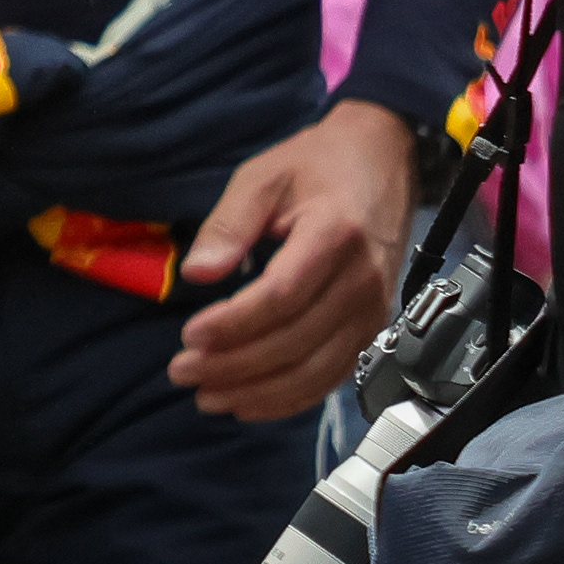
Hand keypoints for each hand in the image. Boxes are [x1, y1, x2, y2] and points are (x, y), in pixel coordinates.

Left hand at [167, 99, 416, 421]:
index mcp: (335, 235)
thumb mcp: (262, 177)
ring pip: (314, 371)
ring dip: (258, 392)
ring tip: (207, 395)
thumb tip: (196, 273)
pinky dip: (290, 398)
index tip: (189, 335)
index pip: (281, 296)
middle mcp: (362, 281)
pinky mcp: (371, 327)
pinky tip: (250, 401)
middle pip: (295, 341)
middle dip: (234, 365)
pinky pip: (332, 376)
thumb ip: (228, 224)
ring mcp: (372, 310)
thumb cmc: (317, 165)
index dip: (233, 324)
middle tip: (182, 370)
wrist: (381, 161)